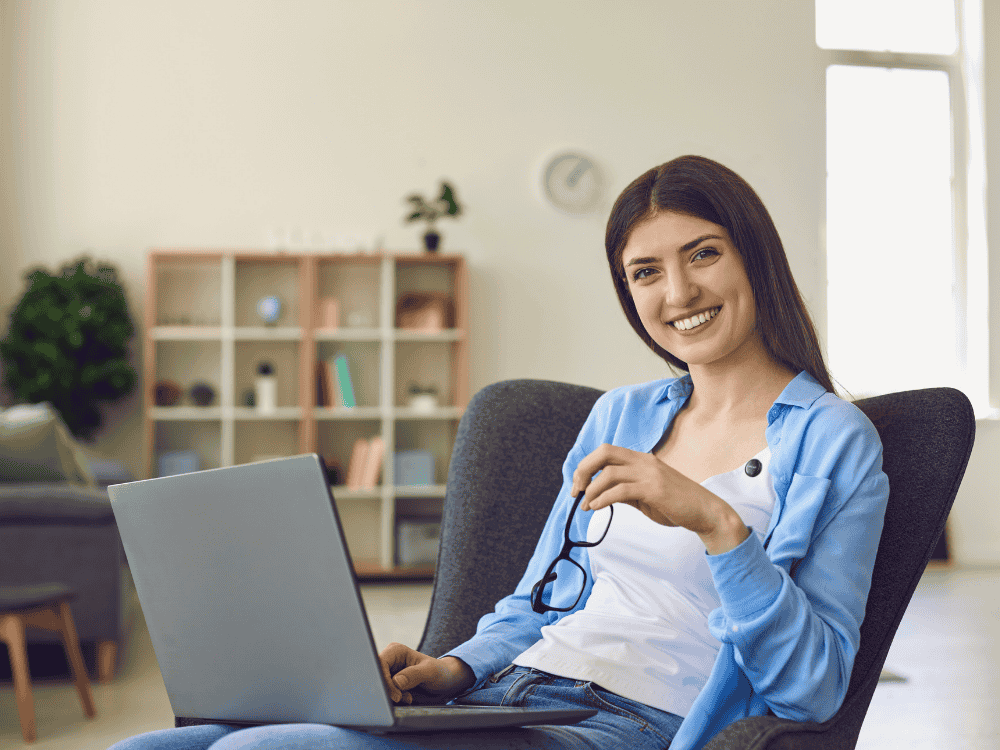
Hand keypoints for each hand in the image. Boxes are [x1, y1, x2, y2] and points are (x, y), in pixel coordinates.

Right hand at [378, 643, 475, 704]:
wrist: (446, 682)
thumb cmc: (440, 672)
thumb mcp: (430, 672)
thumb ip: (414, 675)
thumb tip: (396, 682)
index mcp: (396, 651)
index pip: (380, 664)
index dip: (384, 681)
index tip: (397, 695)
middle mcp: (390, 661)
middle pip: (376, 677)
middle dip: (388, 691)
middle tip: (402, 699)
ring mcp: (390, 674)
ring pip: (379, 688)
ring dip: (392, 697)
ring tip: (408, 698)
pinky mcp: (391, 685)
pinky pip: (385, 695)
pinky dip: (394, 701)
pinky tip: (407, 699)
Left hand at [571, 443, 745, 547]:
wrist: (705, 512)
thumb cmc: (676, 504)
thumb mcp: (646, 494)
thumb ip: (626, 491)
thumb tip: (601, 495)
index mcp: (642, 459)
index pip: (607, 451)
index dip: (587, 465)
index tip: (579, 484)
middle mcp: (644, 461)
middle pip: (604, 453)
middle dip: (583, 470)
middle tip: (576, 490)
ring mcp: (650, 473)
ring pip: (609, 473)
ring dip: (592, 490)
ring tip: (586, 505)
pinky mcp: (654, 489)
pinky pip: (620, 490)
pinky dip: (603, 499)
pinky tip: (596, 507)